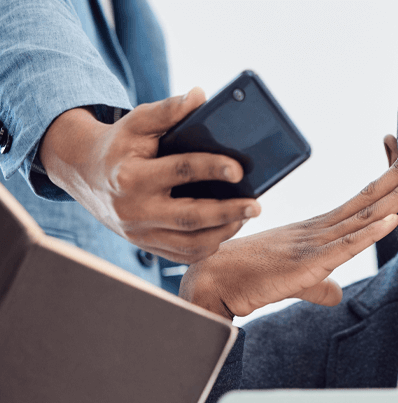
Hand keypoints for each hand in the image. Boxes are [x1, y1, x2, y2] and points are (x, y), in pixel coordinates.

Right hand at [38, 88, 261, 262]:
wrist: (84, 174)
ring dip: (224, 232)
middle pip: (189, 218)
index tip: (239, 170)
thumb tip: (200, 95)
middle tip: (256, 206)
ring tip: (246, 215)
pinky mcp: (146, 246)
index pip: (179, 172)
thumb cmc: (120, 144)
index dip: (210, 168)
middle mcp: (134, 210)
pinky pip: (184, 255)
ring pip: (190, 244)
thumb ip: (167, 110)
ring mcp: (139, 233)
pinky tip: (227, 228)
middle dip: (227, 213)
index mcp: (131, 175)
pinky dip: (209, 245)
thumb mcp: (137, 122)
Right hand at [180, 137, 397, 318]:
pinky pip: (345, 246)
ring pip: (363, 216)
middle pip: (367, 198)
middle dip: (397, 174)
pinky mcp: (309, 263)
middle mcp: (320, 229)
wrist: (216, 281)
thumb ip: (320, 287)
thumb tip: (336, 294)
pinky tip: (390, 220)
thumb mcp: (297, 282)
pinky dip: (369, 233)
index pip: (361, 202)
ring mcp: (316, 243)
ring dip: (394, 197)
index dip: (387, 182)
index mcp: (319, 230)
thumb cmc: (250, 277)